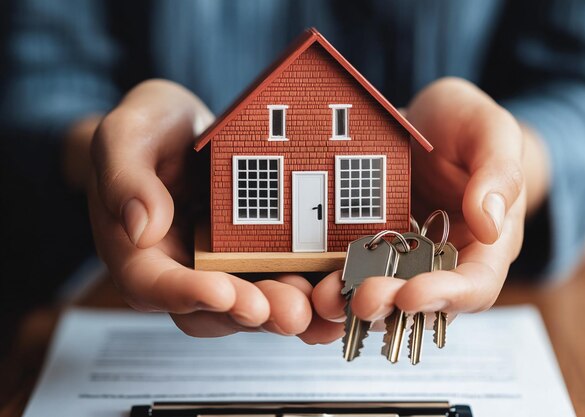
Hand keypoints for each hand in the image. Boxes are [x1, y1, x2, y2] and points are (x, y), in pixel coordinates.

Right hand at [87, 79, 337, 341]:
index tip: (223, 291)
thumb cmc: (150, 128)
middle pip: (212, 310)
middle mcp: (183, 269)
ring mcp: (224, 265)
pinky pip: (282, 279)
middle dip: (252, 312)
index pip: (153, 286)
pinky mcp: (258, 255)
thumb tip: (140, 226)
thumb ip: (125, 177)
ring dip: (288, 311)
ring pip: (253, 304)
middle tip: (288, 310)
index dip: (188, 295)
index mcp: (139, 250)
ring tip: (321, 306)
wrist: (186, 128)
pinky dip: (310, 290)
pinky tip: (338, 286)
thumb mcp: (128, 135)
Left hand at [313, 77, 546, 328]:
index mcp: (485, 243)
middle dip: (391, 308)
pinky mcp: (367, 246)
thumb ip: (499, 173)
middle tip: (362, 300)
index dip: (445, 297)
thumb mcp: (488, 131)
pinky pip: (351, 272)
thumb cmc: (465, 126)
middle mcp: (442, 260)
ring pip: (382, 298)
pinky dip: (332, 283)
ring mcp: (401, 257)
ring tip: (326, 299)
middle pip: (422, 304)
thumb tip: (490, 225)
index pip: (474, 285)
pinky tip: (310, 282)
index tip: (411, 294)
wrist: (425, 121)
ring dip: (355, 306)